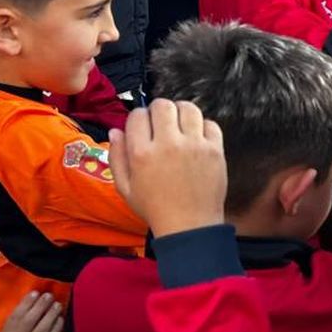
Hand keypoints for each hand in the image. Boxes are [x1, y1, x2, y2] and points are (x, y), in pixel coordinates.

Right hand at [0, 290, 62, 331]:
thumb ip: (14, 326)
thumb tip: (28, 305)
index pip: (17, 315)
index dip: (26, 303)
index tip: (35, 292)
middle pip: (30, 319)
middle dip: (40, 305)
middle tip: (49, 295)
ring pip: (42, 327)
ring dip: (51, 314)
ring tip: (57, 304)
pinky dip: (56, 327)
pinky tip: (61, 319)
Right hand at [109, 99, 226, 238]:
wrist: (189, 226)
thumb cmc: (155, 208)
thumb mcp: (125, 187)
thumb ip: (116, 156)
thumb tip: (115, 130)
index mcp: (142, 153)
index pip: (138, 114)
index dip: (139, 118)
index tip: (143, 128)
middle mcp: (168, 144)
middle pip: (163, 105)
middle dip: (159, 111)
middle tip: (161, 125)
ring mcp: (194, 146)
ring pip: (188, 108)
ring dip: (181, 112)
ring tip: (179, 126)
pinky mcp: (215, 150)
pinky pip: (210, 123)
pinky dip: (203, 126)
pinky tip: (196, 138)